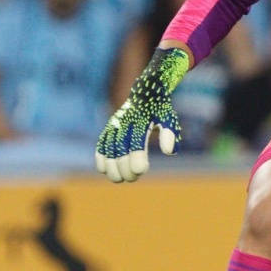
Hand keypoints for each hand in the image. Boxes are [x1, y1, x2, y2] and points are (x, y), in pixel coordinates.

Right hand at [95, 46, 188, 181]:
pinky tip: (103, 169)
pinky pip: (102, 142)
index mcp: (141, 120)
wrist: (145, 90)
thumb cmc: (159, 109)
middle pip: (121, 147)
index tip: (141, 171)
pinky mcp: (110, 127)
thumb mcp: (168, 118)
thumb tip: (169, 152)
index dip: (137, 156)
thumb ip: (169, 133)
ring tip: (117, 179)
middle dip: (124, 165)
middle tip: (132, 178)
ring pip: (109, 146)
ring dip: (111, 164)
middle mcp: (126, 121)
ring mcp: (116, 124)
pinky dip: (100, 155)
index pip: (137, 141)